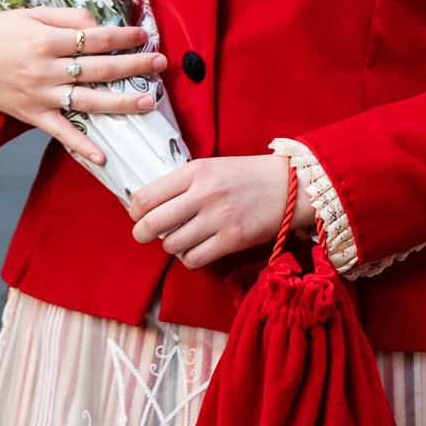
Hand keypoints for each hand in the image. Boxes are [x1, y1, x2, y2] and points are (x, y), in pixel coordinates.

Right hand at [0, 6, 162, 168]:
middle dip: (133, 66)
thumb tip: (100, 25)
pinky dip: (81, 145)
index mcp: (45, 39)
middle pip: (98, 69)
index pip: (95, 38)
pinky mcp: (32, 115)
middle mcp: (44, 69)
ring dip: (120, 103)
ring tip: (148, 102)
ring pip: (87, 101)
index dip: (123, 37)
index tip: (145, 36)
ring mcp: (39, 95)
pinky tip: (103, 156)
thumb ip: (67, 18)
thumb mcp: (30, 15)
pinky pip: (61, 132)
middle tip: (161, 64)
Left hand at [129, 155, 311, 266]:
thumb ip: (182, 183)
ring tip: (180, 239)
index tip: (138, 214)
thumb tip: (149, 205)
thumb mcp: (212, 167)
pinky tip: (197, 248)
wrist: (292, 185)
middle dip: (141, 233)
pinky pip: (194, 259)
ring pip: (172, 245)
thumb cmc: (248, 176)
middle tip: (144, 235)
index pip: (146, 196)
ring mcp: (219, 218)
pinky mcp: (233, 240)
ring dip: (171, 246)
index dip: (134, 210)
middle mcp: (204, 193)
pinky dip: (189, 258)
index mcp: (196, 171)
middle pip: (151, 223)